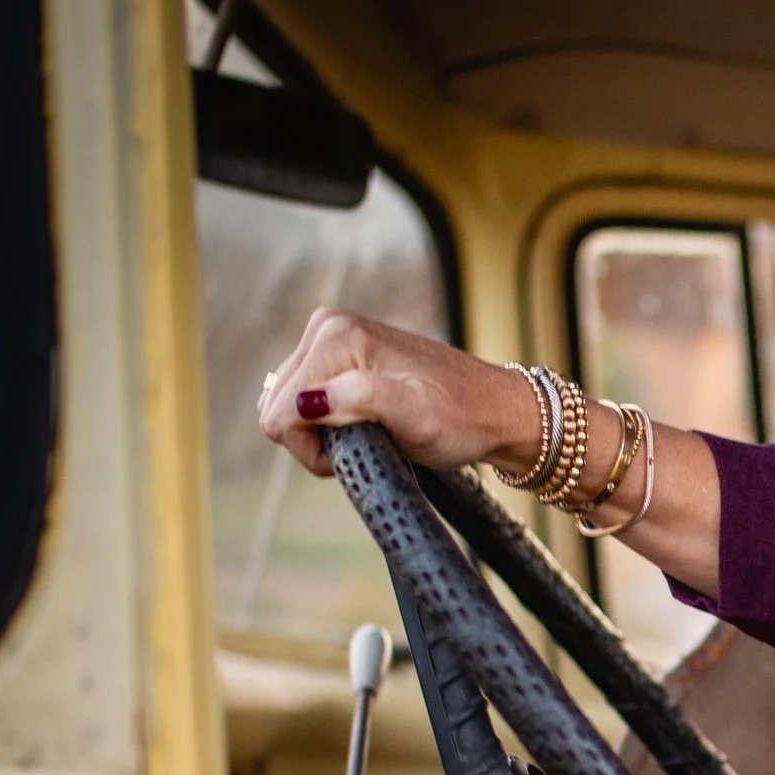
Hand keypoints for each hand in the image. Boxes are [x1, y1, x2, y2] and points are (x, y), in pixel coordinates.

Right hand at [257, 307, 541, 477]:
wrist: (495, 408)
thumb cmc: (461, 418)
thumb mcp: (415, 417)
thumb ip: (359, 402)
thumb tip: (305, 401)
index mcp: (336, 337)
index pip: (279, 413)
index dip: (313, 448)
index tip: (361, 448)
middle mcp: (327, 326)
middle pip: (278, 406)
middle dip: (315, 438)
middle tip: (370, 442)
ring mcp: (332, 335)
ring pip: (289, 404)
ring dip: (323, 431)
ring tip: (373, 432)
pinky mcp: (339, 350)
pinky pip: (306, 397)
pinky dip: (329, 419)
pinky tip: (365, 421)